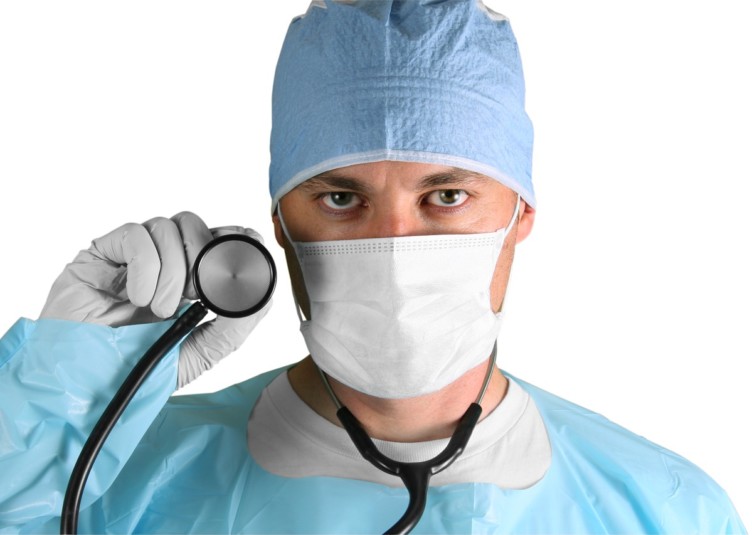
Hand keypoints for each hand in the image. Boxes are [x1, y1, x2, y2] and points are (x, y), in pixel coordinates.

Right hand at [40, 211, 270, 386]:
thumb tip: (264, 292)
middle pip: (192, 224)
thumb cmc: (137, 369)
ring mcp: (128, 257)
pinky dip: (146, 266)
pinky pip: (134, 236)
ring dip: (174, 270)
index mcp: (185, 278)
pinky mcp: (99, 255)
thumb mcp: (199, 352)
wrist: (86, 386)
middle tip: (197, 295)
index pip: (214, 238)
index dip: (232, 238)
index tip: (244, 253)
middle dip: (204, 256)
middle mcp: (158, 261)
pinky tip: (137, 299)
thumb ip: (234, 326)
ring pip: (166, 227)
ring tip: (161, 309)